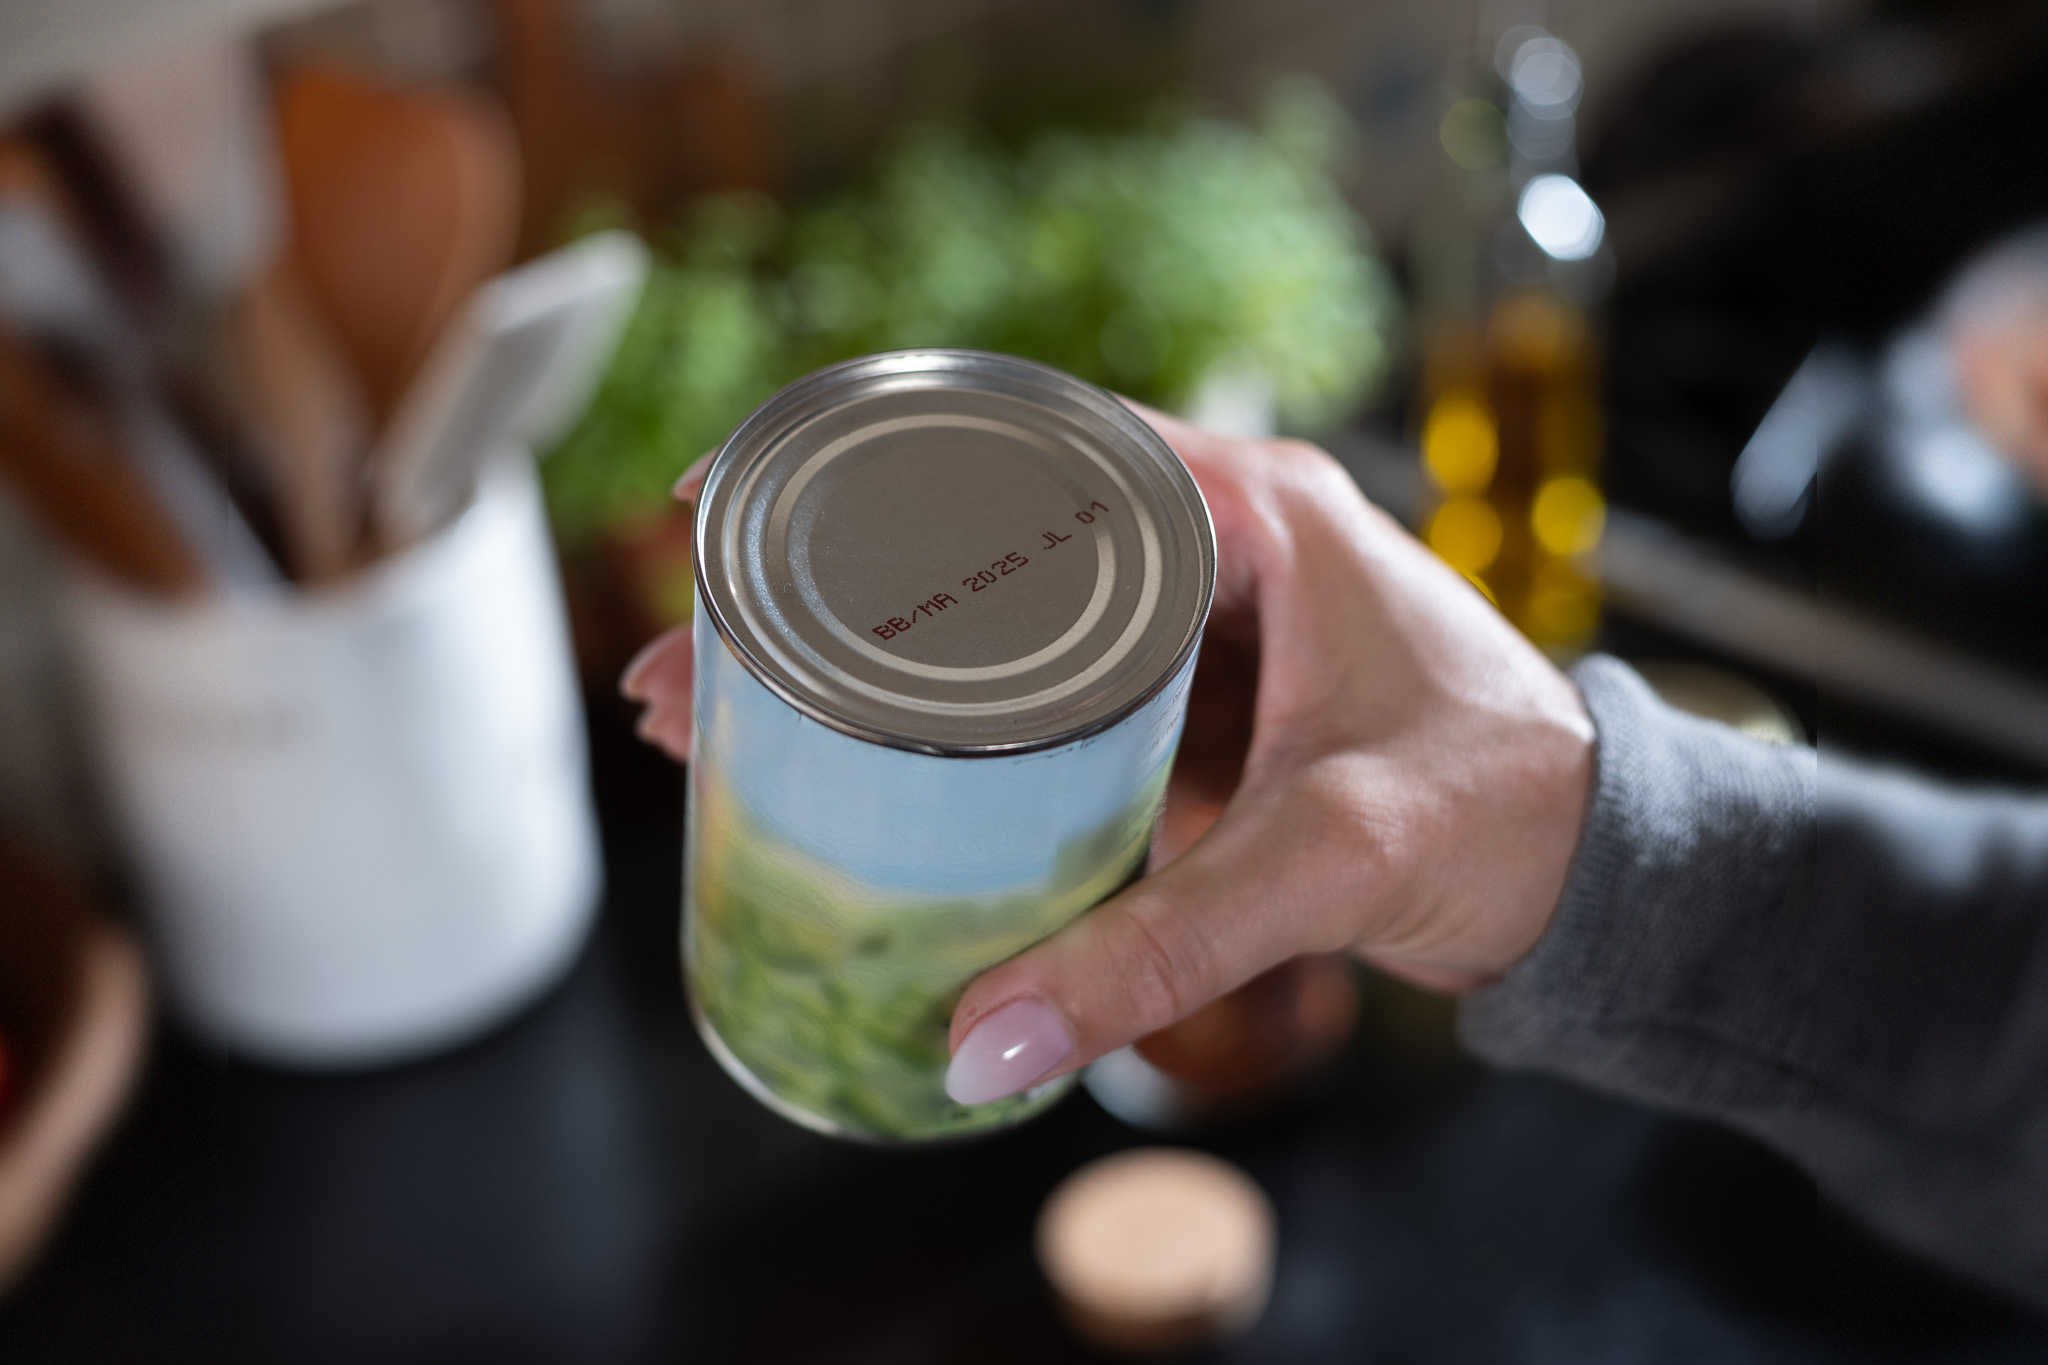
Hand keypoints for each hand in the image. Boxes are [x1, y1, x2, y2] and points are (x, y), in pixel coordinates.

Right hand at [620, 411, 1595, 1109]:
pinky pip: (1036, 687)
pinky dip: (940, 715)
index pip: (1020, 441)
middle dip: (817, 586)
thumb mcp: (1318, 863)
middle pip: (972, 534)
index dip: (857, 459)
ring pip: (994, 610)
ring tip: (727, 704)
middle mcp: (1208, 540)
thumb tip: (982, 1040)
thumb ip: (1156, 949)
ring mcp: (1191, 622)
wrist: (1595, 870)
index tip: (732, 498)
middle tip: (689, 652)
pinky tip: (847, 755)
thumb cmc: (1502, 811)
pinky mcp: (1185, 702)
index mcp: (1246, 507)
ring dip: (865, 650)